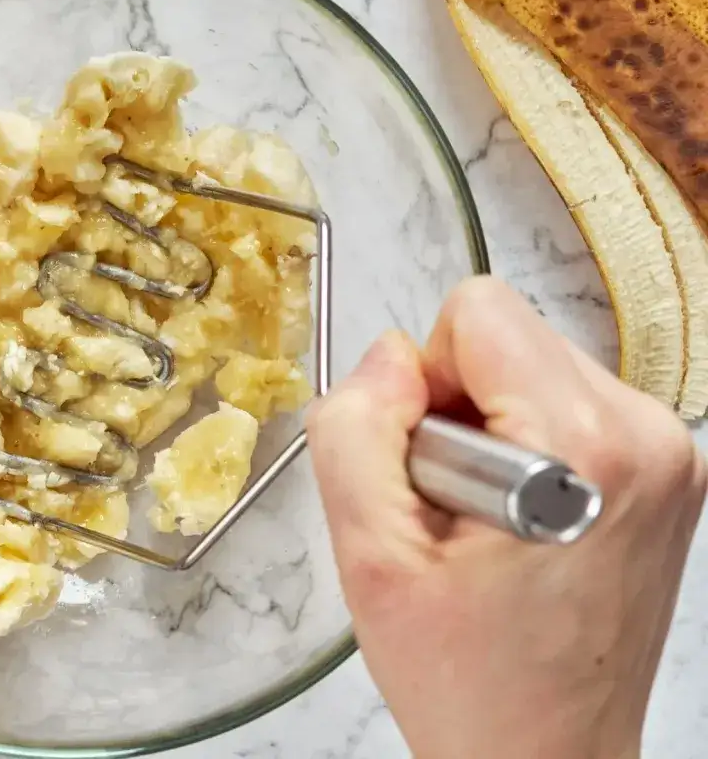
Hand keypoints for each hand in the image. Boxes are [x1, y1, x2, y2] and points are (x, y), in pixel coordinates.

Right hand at [307, 276, 703, 758]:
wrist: (544, 756)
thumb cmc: (470, 680)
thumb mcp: (369, 555)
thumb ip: (355, 428)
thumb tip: (387, 357)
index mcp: (586, 446)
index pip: (479, 310)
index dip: (424, 383)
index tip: (428, 468)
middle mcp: (649, 436)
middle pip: (508, 334)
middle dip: (456, 407)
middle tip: (452, 509)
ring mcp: (669, 453)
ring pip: (531, 365)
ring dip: (488, 428)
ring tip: (485, 525)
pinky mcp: (666, 469)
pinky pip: (563, 403)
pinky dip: (524, 445)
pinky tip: (516, 525)